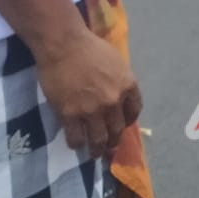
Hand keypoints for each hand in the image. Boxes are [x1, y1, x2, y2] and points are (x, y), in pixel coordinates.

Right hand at [34, 30, 141, 159]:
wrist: (64, 45)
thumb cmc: (90, 48)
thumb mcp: (116, 62)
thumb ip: (120, 81)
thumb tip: (119, 97)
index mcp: (128, 85)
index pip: (134, 112)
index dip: (128, 121)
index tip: (121, 125)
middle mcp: (113, 101)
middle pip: (117, 130)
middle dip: (114, 141)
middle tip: (109, 146)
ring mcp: (92, 110)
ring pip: (99, 140)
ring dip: (97, 150)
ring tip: (94, 152)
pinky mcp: (70, 115)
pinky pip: (76, 139)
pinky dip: (77, 143)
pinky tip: (76, 142)